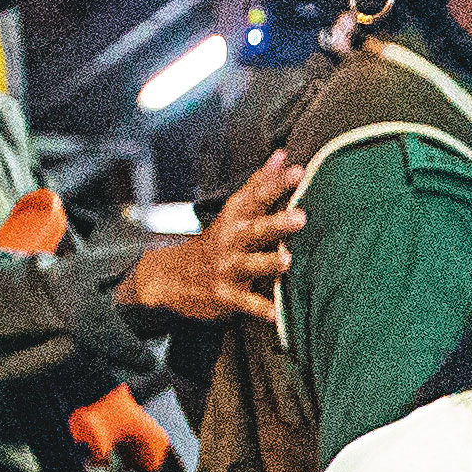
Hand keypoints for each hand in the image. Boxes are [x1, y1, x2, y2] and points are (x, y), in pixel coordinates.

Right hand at [125, 151, 306, 327]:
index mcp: (235, 218)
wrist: (170, 278)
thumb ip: (259, 185)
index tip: (298, 170)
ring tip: (287, 260)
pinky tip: (279, 316)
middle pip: (255, 229)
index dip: (275, 183)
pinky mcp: (225, 296)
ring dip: (268, 262)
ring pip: (250, 265)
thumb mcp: (234, 211)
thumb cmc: (217, 241)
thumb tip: (283, 155)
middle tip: (301, 216)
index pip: (255, 196)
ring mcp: (226, 268)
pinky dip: (261, 311)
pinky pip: (246, 305)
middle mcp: (230, 240)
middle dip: (277, 222)